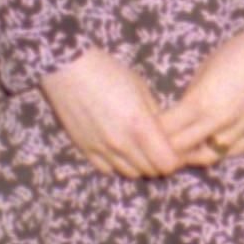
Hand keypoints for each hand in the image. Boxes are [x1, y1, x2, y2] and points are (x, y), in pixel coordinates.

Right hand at [41, 48, 184, 179]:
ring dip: (140, 165)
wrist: (67, 69)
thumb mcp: (140, 89)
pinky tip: (120, 150)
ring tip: (140, 148)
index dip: (176, 159)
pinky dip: (118, 164)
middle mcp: (121, 143)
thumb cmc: (108, 72)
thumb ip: (155, 116)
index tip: (176, 148)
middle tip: (160, 148)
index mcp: (140, 126)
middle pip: (151, 171)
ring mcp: (101, 149)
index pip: (167, 163)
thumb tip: (164, 134)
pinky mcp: (85, 150)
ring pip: (130, 174)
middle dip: (160, 162)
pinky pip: (108, 170)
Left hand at [157, 33, 243, 167]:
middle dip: (164, 149)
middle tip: (153, 147)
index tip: (141, 131)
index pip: (165, 130)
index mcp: (201, 102)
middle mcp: (218, 122)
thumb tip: (178, 116)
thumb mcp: (205, 71)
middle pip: (180, 149)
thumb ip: (191, 98)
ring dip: (188, 156)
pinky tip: (205, 145)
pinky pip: (227, 153)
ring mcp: (238, 131)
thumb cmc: (237, 53)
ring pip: (204, 158)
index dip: (151, 133)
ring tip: (178, 150)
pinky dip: (213, 152)